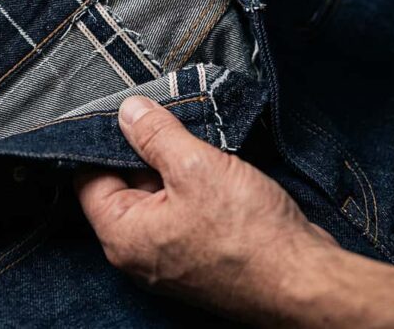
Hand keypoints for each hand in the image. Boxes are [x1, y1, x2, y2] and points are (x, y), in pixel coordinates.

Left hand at [76, 96, 393, 326]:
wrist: (304, 282)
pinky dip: (194, 188)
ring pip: (157, 196)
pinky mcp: (198, 256)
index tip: (126, 113)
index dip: (104, 141)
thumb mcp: (195, 167)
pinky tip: (216, 168)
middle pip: (123, 186)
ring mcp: (169, 256)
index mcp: (122, 235)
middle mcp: (138, 252)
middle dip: (144, 151)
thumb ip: (155, 135)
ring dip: (174, 167)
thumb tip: (127, 111)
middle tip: (169, 119)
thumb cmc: (249, 235)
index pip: (88, 178)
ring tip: (198, 142)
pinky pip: (183, 212)